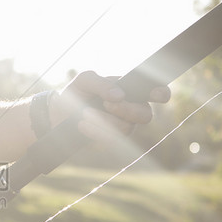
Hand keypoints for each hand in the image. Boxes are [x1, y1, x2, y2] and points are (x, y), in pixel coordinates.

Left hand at [54, 71, 170, 142]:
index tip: (157, 95)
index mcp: (132, 91)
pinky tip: (82, 125)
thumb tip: (119, 95)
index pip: (157, 92)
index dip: (161, 93)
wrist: (59, 113)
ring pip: (127, 128)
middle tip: (107, 103)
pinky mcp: (112, 140)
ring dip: (105, 120)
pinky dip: (96, 131)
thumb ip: (101, 83)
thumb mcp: (84, 81)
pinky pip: (112, 139)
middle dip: (127, 110)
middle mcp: (132, 110)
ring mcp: (124, 127)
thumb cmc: (77, 93)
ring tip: (85, 113)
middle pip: (145, 115)